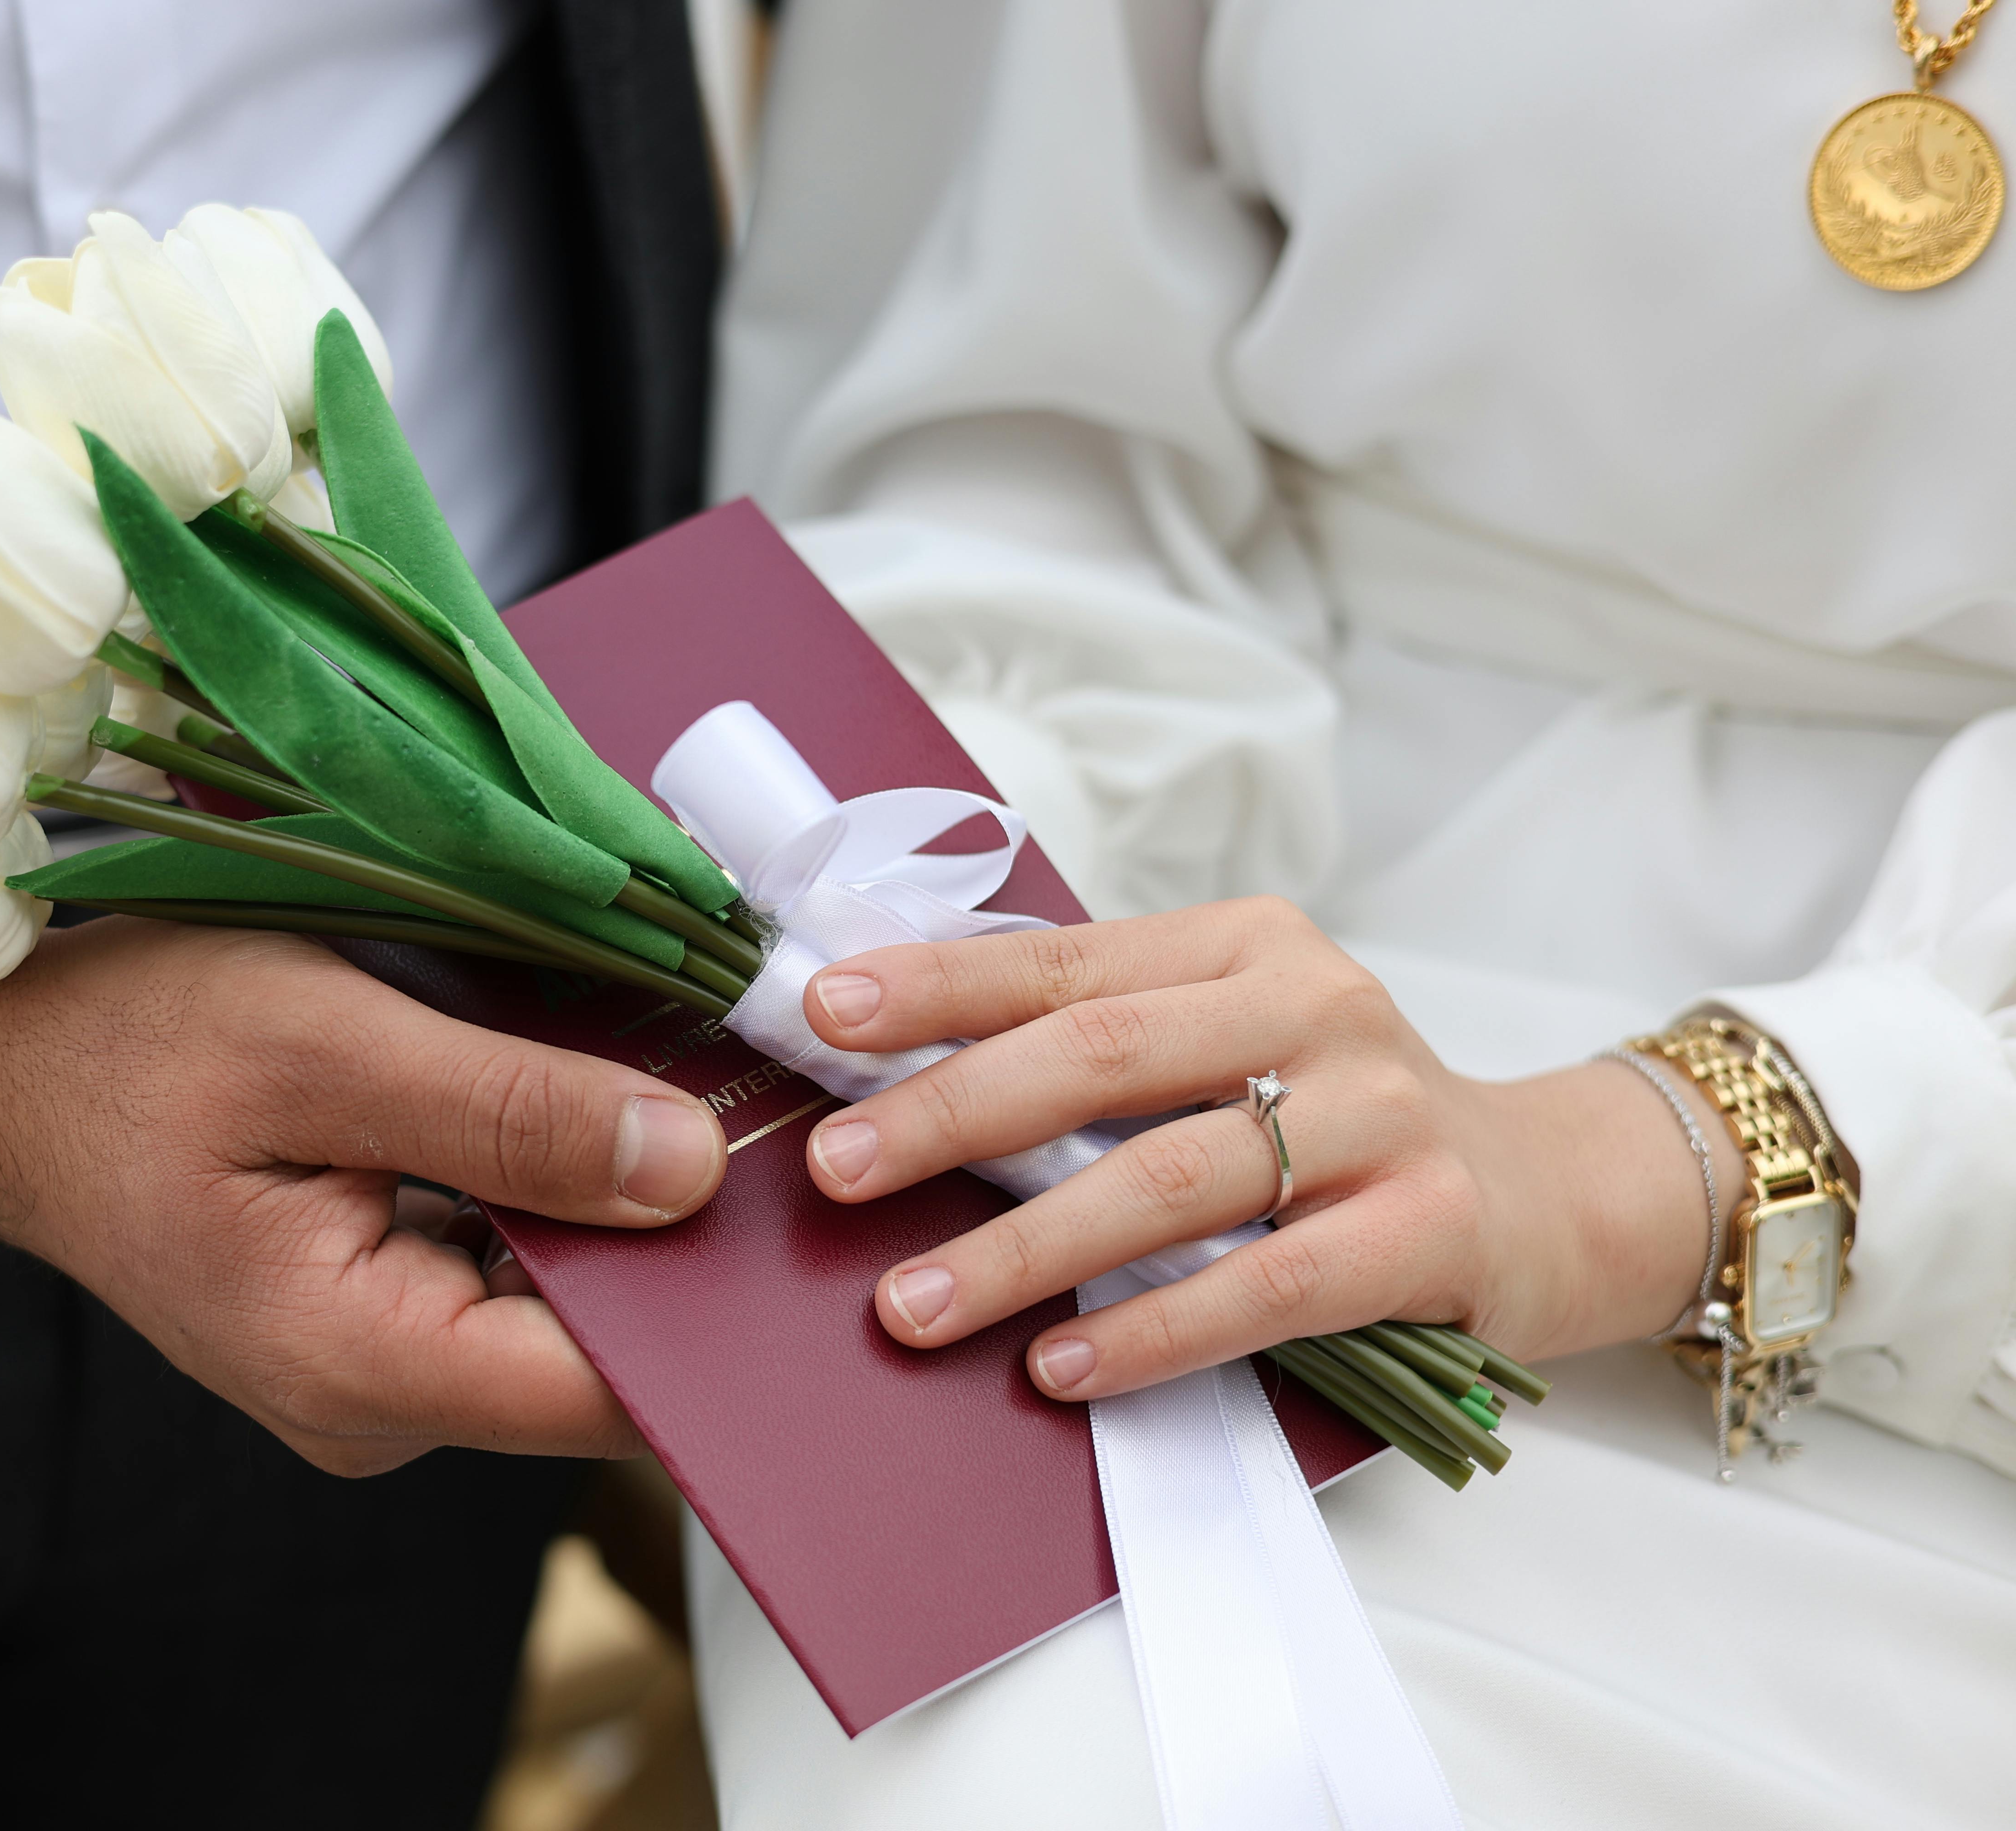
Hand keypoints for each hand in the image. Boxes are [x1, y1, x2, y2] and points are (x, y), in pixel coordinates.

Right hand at [0, 916, 726, 1473]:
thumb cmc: (123, 1041)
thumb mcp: (317, 1041)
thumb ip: (505, 1113)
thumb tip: (688, 1167)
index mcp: (358, 1366)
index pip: (606, 1390)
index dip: (715, 1293)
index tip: (785, 1169)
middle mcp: (380, 1402)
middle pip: (597, 1348)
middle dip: (675, 1226)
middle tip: (740, 1083)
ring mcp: (378, 1364)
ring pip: (562, 1299)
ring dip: (614, 1191)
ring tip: (658, 1065)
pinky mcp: (377, 1309)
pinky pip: (509, 1267)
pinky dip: (552, 1182)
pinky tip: (573, 1092)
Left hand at [795, 898, 1742, 1402]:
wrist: (1552, 1192)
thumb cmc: (1342, 1121)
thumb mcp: (1234, 1043)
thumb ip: (1105, 1046)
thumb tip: (909, 1075)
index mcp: (1244, 947)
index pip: (1066, 958)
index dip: (939, 985)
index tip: (823, 1012)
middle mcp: (1315, 1009)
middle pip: (1102, 1058)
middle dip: (952, 1113)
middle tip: (837, 1168)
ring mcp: (1380, 1118)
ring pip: (1171, 1181)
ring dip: (1027, 1249)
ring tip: (914, 1303)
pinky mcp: (1429, 1230)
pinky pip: (1267, 1287)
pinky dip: (1154, 1331)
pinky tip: (1063, 1370)